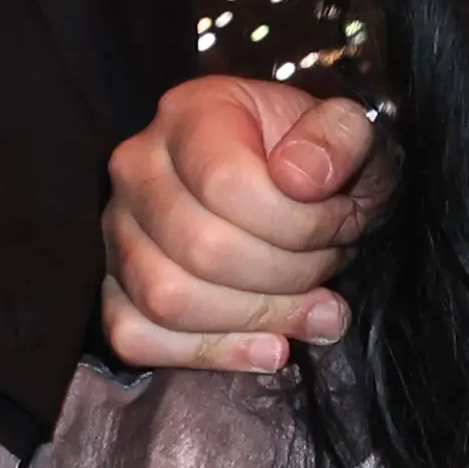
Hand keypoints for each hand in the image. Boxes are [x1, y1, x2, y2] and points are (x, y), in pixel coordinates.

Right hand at [103, 76, 389, 372]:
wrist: (300, 192)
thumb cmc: (319, 164)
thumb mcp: (352, 136)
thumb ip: (341, 138)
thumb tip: (300, 178)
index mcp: (190, 114)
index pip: (227, 185)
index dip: (299, 222)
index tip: (341, 223)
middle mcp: (137, 167)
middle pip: (202, 250)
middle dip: (287, 275)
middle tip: (330, 270)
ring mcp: (118, 231)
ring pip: (168, 300)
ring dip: (256, 318)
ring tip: (312, 311)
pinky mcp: (116, 287)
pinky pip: (136, 337)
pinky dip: (208, 353)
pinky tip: (269, 348)